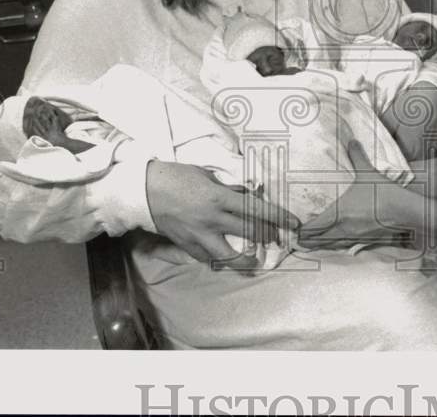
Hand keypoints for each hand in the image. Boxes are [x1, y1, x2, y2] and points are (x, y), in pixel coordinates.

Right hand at [146, 160, 299, 272]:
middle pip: (247, 233)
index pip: (256, 210)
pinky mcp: (185, 244)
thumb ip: (227, 188)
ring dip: (243, 259)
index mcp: (218, 198)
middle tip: (277, 238)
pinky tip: (222, 258)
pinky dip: (215, 258)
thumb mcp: (207, 176)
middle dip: (267, 236)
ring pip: (227, 255)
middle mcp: (212, 219)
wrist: (143, 190)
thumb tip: (245, 196)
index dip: (278, 217)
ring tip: (253, 261)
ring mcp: (198, 235)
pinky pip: (205, 257)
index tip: (293, 223)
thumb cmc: (176, 176)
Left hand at [296, 140, 416, 250]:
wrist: (405, 210)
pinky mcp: (366, 241)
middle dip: (307, 240)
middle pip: (318, 240)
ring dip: (320, 245)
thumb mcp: (367, 172)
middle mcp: (343, 229)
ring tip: (311, 245)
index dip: (302, 231)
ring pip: (331, 246)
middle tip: (298, 240)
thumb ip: (357, 156)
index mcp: (339, 213)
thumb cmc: (383, 192)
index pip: (313, 227)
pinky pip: (345, 247)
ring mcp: (355, 238)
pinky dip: (336, 246)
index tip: (294, 230)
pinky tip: (336, 244)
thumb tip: (352, 141)